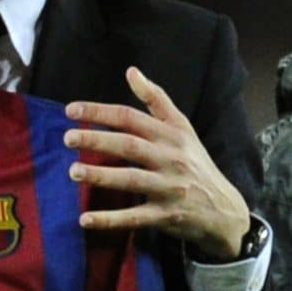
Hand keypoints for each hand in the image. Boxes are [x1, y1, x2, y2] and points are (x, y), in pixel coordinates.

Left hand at [64, 67, 248, 259]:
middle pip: (130, 145)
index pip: (131, 117)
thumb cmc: (195, 163)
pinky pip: (135, 218)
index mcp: (170, 135)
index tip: (70, 110)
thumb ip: (156, 100)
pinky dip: (110, 219)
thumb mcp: (182, 128)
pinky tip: (84, 219)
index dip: (100, 112)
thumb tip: (131, 71)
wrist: (224, 210)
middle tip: (67, 138)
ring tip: (72, 171)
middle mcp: (170, 159)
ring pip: (132, 180)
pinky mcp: (166, 216)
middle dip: (98, 140)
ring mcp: (169, 188)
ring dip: (101, 176)